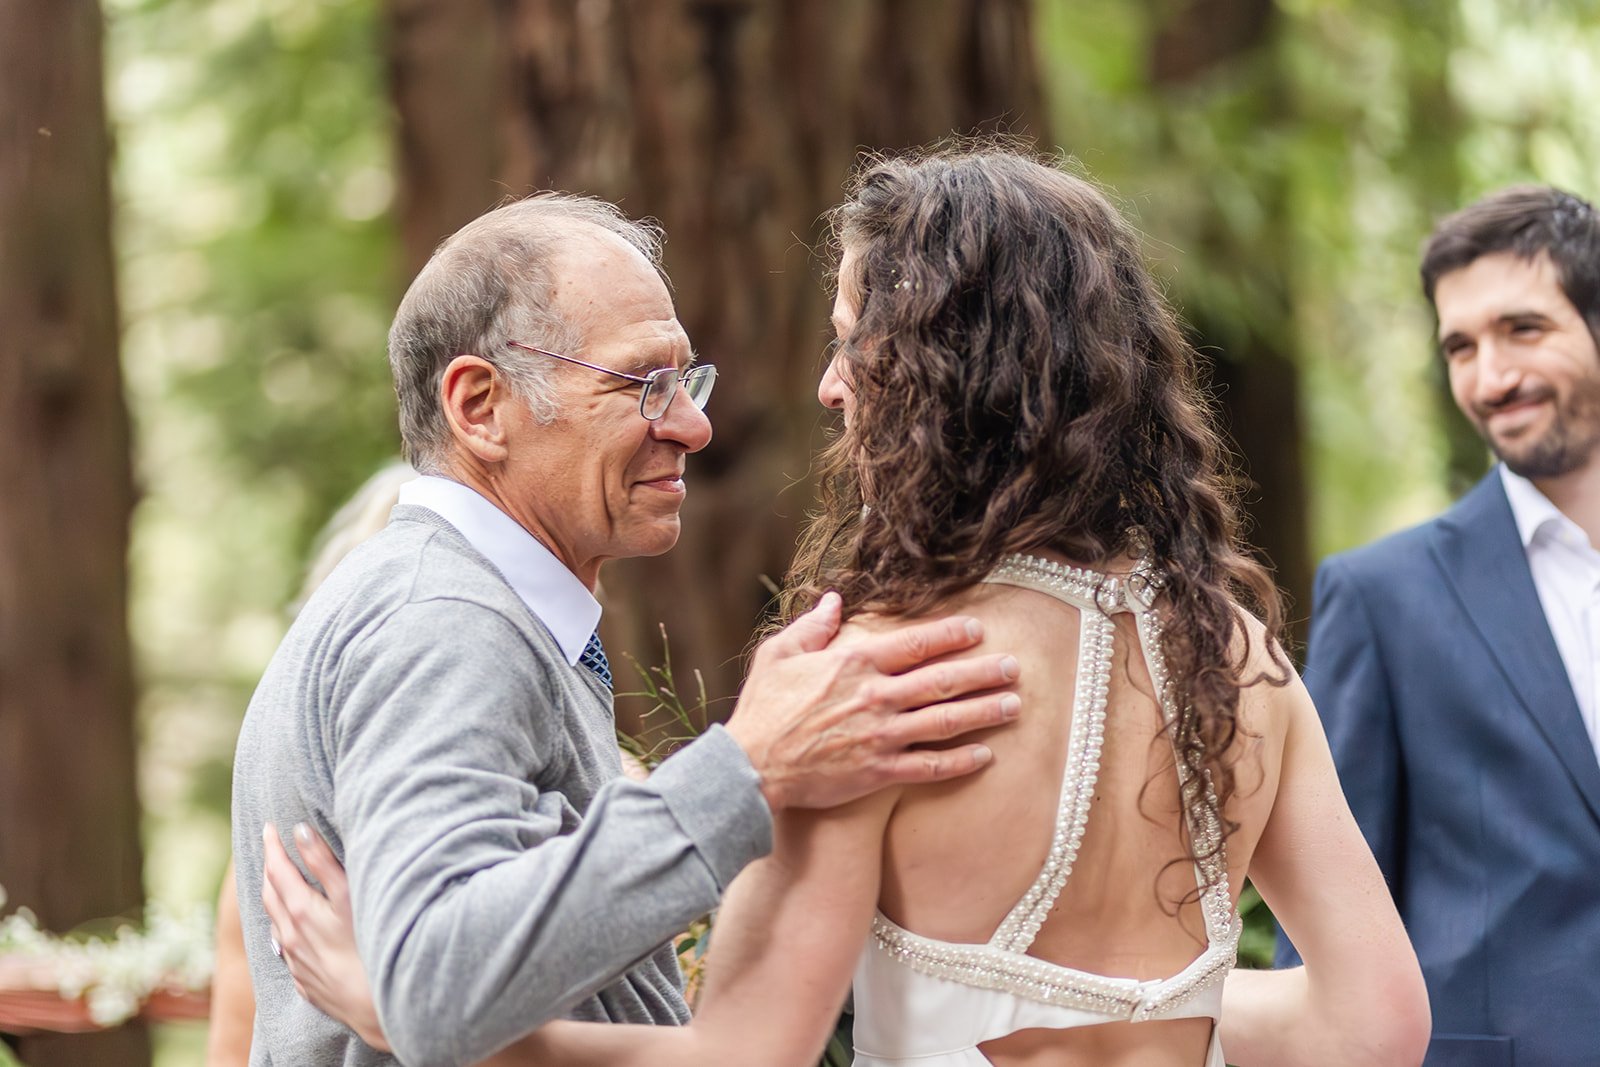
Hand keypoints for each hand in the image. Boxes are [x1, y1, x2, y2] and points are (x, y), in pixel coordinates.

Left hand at [261, 823, 389, 1051]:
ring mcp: (297, 962)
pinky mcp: (306, 982)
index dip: (272, 846)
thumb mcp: (350, 895)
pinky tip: (292, 930)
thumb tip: (299, 831)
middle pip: (271, 896)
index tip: (268, 828)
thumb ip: (324, 861)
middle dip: (269, 869)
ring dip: (274, 900)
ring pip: (275, 925)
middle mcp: (291, 937)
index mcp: (300, 911)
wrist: (375, 1006)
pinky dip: (284, 930)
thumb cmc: (370, 944)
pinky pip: (286, 949)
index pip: (277, 870)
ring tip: (278, 885)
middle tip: (271, 850)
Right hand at [726, 592, 1020, 810]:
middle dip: (983, 672)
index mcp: (854, 663)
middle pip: (942, 680)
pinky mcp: (878, 772)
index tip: (978, 630)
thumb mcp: (778, 654)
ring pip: (945, 721)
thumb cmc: (763, 708)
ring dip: (984, 712)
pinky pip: (929, 767)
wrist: (750, 767)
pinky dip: (960, 762)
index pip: (916, 643)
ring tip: (1014, 705)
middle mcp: (875, 697)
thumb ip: (812, 626)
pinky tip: (985, 756)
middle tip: (1015, 667)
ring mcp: (880, 736)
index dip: (951, 634)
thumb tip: (835, 600)